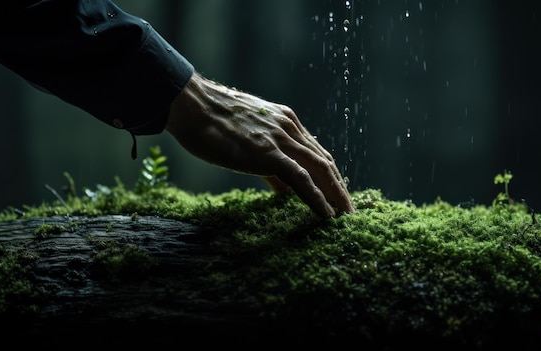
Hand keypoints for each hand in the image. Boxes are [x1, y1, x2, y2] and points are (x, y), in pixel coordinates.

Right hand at [165, 73, 354, 217]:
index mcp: (285, 121)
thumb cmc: (210, 120)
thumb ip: (268, 161)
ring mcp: (280, 139)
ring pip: (320, 170)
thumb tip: (283, 187)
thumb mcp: (247, 136)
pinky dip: (317, 198)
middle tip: (349, 211)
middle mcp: (289, 127)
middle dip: (340, 188)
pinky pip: (301, 179)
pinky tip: (326, 215)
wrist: (191, 104)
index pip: (316, 152)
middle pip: (325, 162)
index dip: (330, 175)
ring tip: (345, 217)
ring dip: (337, 196)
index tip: (338, 194)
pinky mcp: (268, 153)